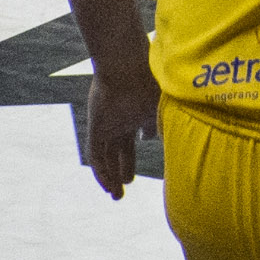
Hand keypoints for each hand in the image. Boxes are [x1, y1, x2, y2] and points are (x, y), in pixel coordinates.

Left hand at [81, 72, 149, 199]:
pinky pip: (97, 157)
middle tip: (127, 186)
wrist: (125, 64)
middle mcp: (121, 122)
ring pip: (108, 157)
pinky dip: (102, 173)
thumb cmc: (150, 78)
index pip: (136, 137)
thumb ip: (161, 122)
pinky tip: (108, 187)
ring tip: (118, 195)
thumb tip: (154, 139)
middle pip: (120, 150)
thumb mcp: (163, 103)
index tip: (139, 166)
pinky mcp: (96, 129)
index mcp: (137, 114)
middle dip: (124, 169)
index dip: (138, 151)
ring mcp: (108, 126)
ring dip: (112, 177)